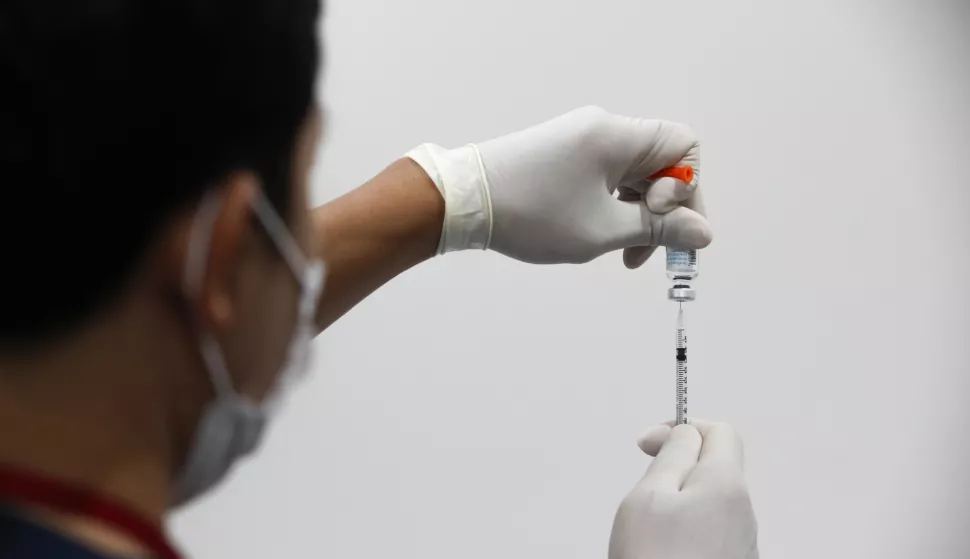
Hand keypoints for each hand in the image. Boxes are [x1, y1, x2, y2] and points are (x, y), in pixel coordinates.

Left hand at [406, 106, 707, 266]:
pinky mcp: (565, 154)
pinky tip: (599, 237)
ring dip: (637, 215)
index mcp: (617, 136)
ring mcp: (581, 140)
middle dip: (663, 210)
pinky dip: (614, 207)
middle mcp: (602, 129)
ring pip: (634, 175)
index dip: (686, 187)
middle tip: (649, 252)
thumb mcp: (602, 231)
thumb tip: (704, 233)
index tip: (657, 217)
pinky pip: (608, 177)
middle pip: (662, 163)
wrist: (464, 201)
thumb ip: (658, 231)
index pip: (685, 146)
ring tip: (621, 254)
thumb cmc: (530, 214)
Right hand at [609, 419, 758, 558]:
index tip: (649, 444)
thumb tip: (685, 432)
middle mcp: (744, 513)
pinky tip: (663, 553)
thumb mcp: (650, 494)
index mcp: (726, 485)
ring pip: (709, 503)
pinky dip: (684, 534)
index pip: (719, 431)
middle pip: (714, 468)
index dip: (681, 427)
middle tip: (645, 494)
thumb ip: (673, 453)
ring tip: (651, 532)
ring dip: (679, 505)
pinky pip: (709, 535)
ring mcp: (741, 544)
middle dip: (676, 471)